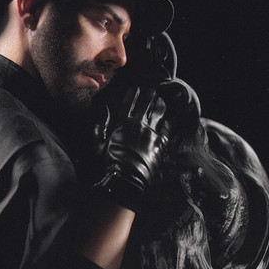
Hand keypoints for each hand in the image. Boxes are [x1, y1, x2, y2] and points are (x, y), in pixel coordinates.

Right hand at [96, 79, 199, 211]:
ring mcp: (151, 134)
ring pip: (158, 113)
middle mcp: (138, 126)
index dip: (133, 94)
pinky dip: (168, 121)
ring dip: (160, 104)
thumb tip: (103, 109)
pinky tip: (170, 117)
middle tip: (152, 90)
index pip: (128, 104)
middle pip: (146, 105)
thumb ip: (100, 126)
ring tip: (162, 100)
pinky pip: (166, 128)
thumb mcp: (98, 145)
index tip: (136, 88)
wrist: (127, 180)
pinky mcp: (160, 144)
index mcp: (123, 124)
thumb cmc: (109, 164)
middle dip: (149, 95)